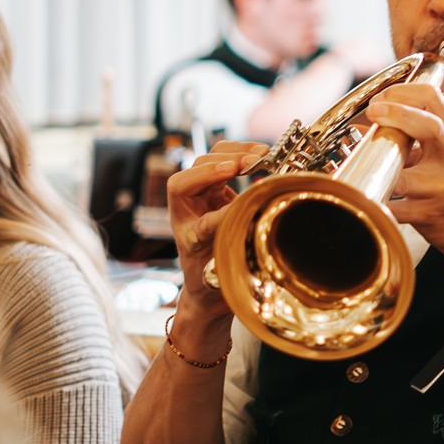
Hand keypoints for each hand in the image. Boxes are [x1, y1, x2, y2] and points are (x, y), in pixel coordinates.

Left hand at [166, 141, 268, 312]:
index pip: (180, 186)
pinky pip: (230, 167)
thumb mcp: (214, 260)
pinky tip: (264, 158)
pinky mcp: (221, 193)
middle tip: (254, 159)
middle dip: (226, 159)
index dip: (204, 175)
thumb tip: (246, 202)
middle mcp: (189, 203)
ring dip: (238, 153)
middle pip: (198, 166)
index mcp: (179, 219)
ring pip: (214, 160)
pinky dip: (246, 158)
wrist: (211, 291)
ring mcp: (205, 196)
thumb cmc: (209, 281)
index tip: (231, 170)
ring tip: (263, 153)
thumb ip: (224, 230)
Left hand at [369, 82, 443, 284]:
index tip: (379, 101)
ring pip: (404, 177)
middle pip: (428, 126)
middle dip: (395, 114)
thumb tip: (364, 130)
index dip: (401, 93)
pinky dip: (380, 206)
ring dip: (378, 172)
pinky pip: (398, 210)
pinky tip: (369, 201)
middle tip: (372, 114)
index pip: (432, 98)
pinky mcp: (435, 214)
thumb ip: (410, 140)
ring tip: (359, 166)